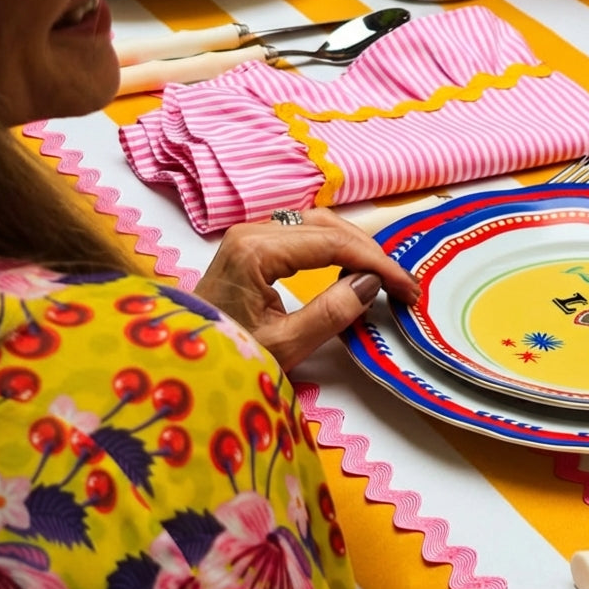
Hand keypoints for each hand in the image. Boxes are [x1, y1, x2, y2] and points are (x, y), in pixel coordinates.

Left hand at [194, 208, 419, 370]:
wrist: (182, 362)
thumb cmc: (226, 356)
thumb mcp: (285, 344)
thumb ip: (332, 312)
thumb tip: (371, 284)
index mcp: (255, 251)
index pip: (332, 244)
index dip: (376, 264)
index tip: (406, 288)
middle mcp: (251, 232)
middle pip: (327, 226)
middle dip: (370, 253)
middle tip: (402, 284)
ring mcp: (250, 236)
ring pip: (317, 226)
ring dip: (355, 248)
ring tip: (385, 276)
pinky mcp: (252, 247)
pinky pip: (303, 236)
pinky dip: (335, 249)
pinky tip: (354, 269)